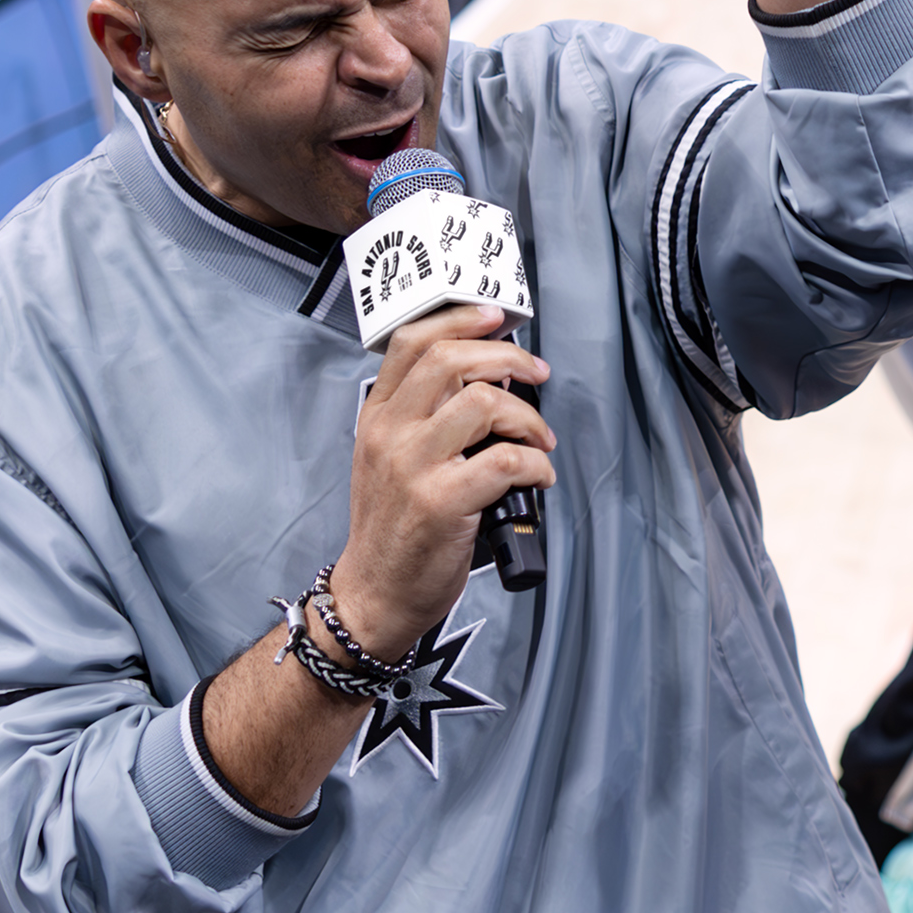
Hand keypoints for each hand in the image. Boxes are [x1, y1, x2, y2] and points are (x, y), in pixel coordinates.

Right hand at [332, 305, 554, 656]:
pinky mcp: (441, 502)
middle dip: (508, 357)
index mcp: (377, 417)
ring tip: (537, 440)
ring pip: (483, 403)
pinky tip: (537, 477)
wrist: (375, 595)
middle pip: (450, 361)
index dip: (460, 320)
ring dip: (528, 417)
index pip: (411, 343)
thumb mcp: (388, 460)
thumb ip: (425, 417)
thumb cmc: (394, 529)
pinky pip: (507, 461)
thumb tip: (492, 378)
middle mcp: (390, 434)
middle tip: (537, 373)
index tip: (497, 317)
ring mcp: (413, 467)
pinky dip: (536, 465)